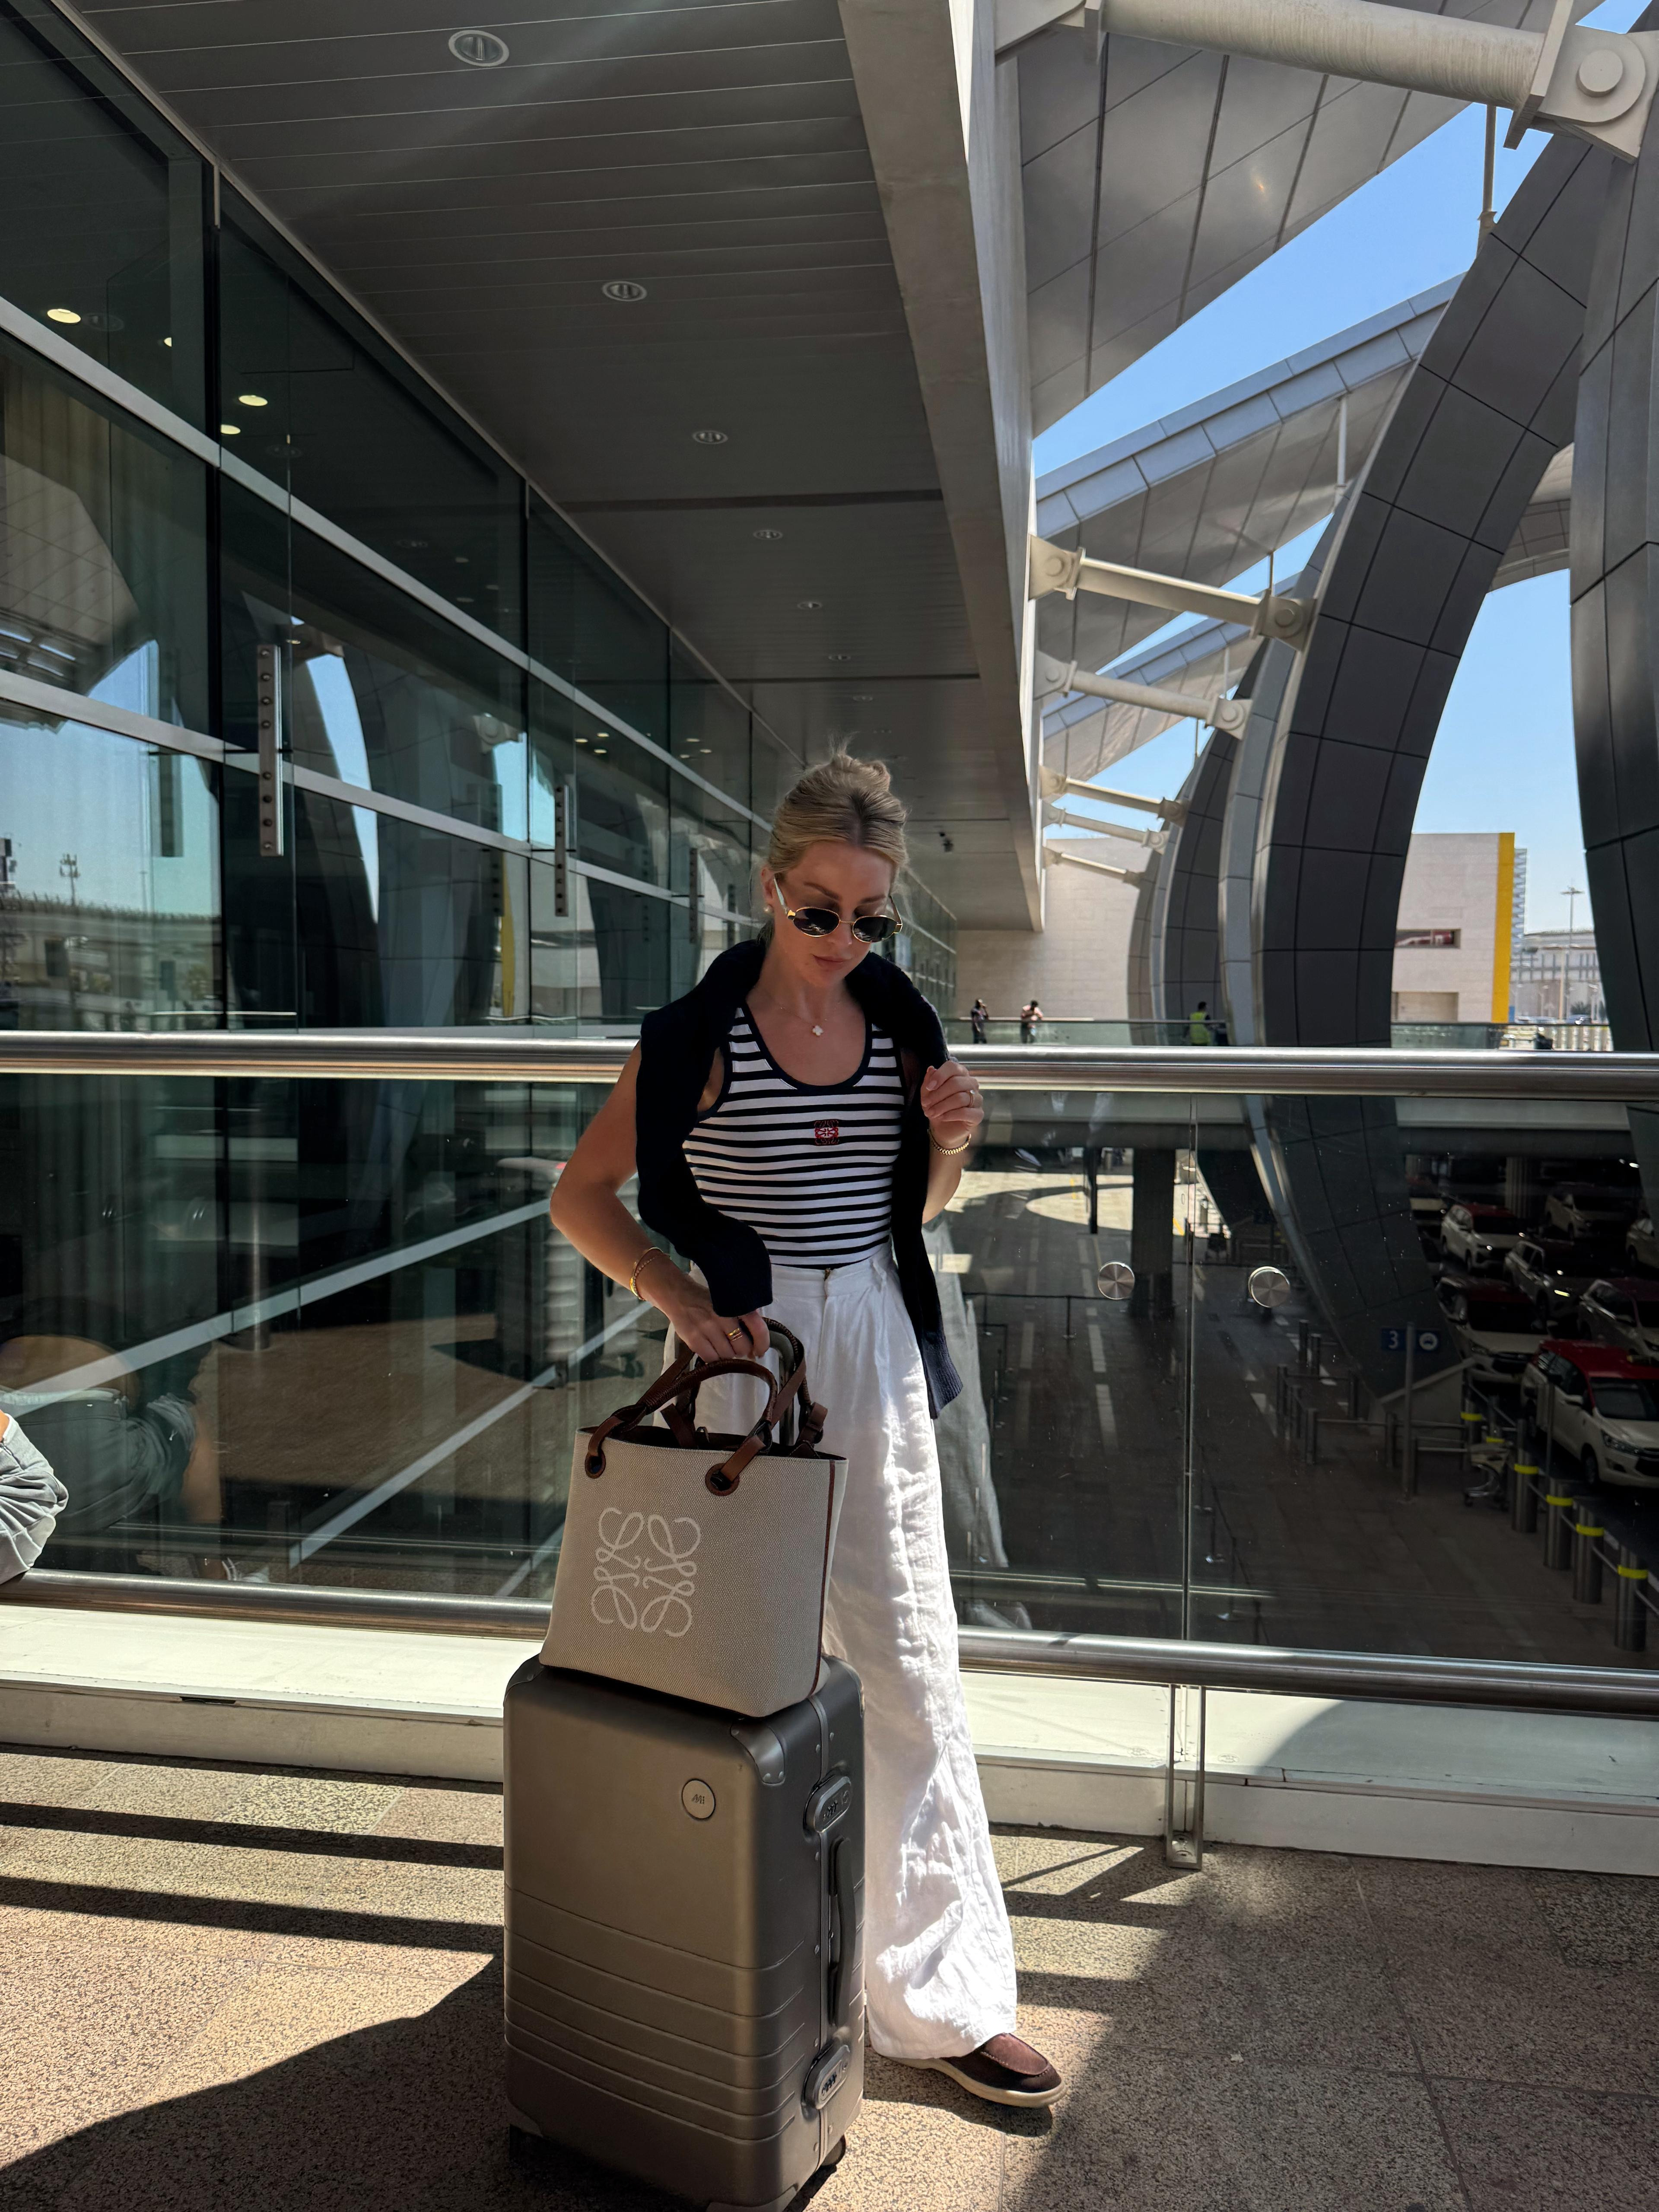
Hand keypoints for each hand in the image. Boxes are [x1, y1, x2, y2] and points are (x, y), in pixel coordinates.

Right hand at [645, 1265, 769, 1362]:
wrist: (678, 1296)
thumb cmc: (707, 1300)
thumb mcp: (728, 1301)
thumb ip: (743, 1318)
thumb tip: (756, 1346)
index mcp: (735, 1305)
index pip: (757, 1327)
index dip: (762, 1343)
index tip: (760, 1351)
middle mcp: (722, 1316)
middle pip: (742, 1347)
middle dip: (742, 1349)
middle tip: (735, 1345)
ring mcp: (706, 1328)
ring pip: (727, 1355)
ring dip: (727, 1355)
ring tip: (721, 1345)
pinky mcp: (693, 1339)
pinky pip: (711, 1359)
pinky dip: (713, 1358)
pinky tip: (711, 1348)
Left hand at [920, 1058, 982, 1150]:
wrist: (943, 1129)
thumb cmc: (937, 1107)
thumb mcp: (928, 1094)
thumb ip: (929, 1081)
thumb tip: (931, 1069)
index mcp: (960, 1074)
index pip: (953, 1067)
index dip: (940, 1075)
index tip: (929, 1087)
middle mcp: (971, 1084)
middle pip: (956, 1083)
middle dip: (938, 1094)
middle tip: (925, 1104)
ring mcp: (977, 1099)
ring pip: (960, 1098)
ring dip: (941, 1106)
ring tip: (930, 1113)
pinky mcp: (978, 1114)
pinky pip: (965, 1112)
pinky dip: (950, 1115)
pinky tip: (942, 1117)